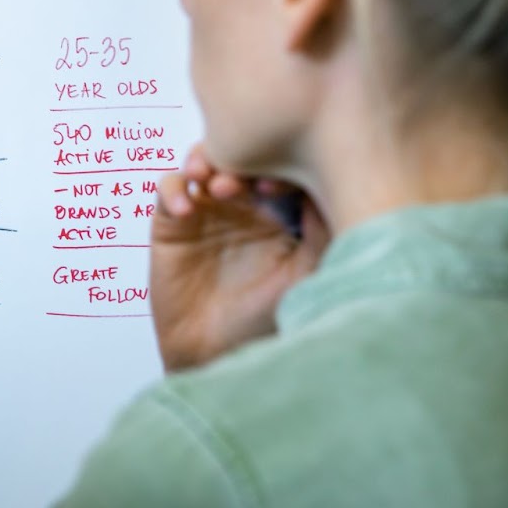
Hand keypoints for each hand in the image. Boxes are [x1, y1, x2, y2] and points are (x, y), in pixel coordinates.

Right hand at [150, 146, 329, 372]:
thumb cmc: (263, 320)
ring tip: (212, 184)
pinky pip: (168, 189)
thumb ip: (322, 233)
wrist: (213, 352)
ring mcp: (205, 210)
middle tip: (240, 183)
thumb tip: (340, 185)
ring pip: (202, 161)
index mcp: (277, 212)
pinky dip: (173, 190)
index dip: (277, 163)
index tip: (274, 185)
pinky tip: (186, 210)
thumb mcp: (305, 275)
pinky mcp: (171, 222)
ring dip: (204, 161)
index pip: (278, 167)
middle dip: (238, 156)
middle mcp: (242, 205)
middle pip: (239, 154)